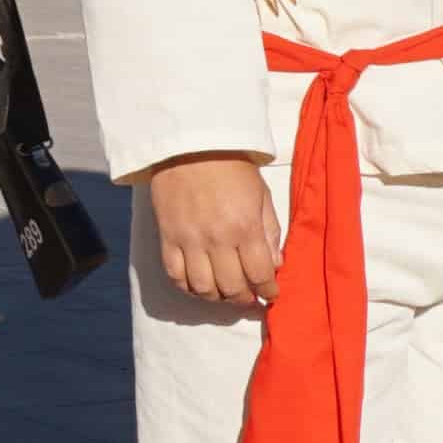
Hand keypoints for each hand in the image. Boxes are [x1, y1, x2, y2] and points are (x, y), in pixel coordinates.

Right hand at [144, 152, 279, 309]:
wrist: (189, 144)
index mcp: (245, 226)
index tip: (271, 294)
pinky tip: (199, 286)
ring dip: (217, 298)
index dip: (268, 290)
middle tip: (250, 297)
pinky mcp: (167, 238)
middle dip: (245, 299)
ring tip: (226, 293)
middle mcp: (216, 239)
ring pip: (202, 289)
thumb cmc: (231, 166)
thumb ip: (270, 231)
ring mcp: (188, 240)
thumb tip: (275, 265)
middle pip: (232, 288)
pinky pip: (175, 276)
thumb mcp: (261, 194)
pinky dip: (188, 288)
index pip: (260, 274)